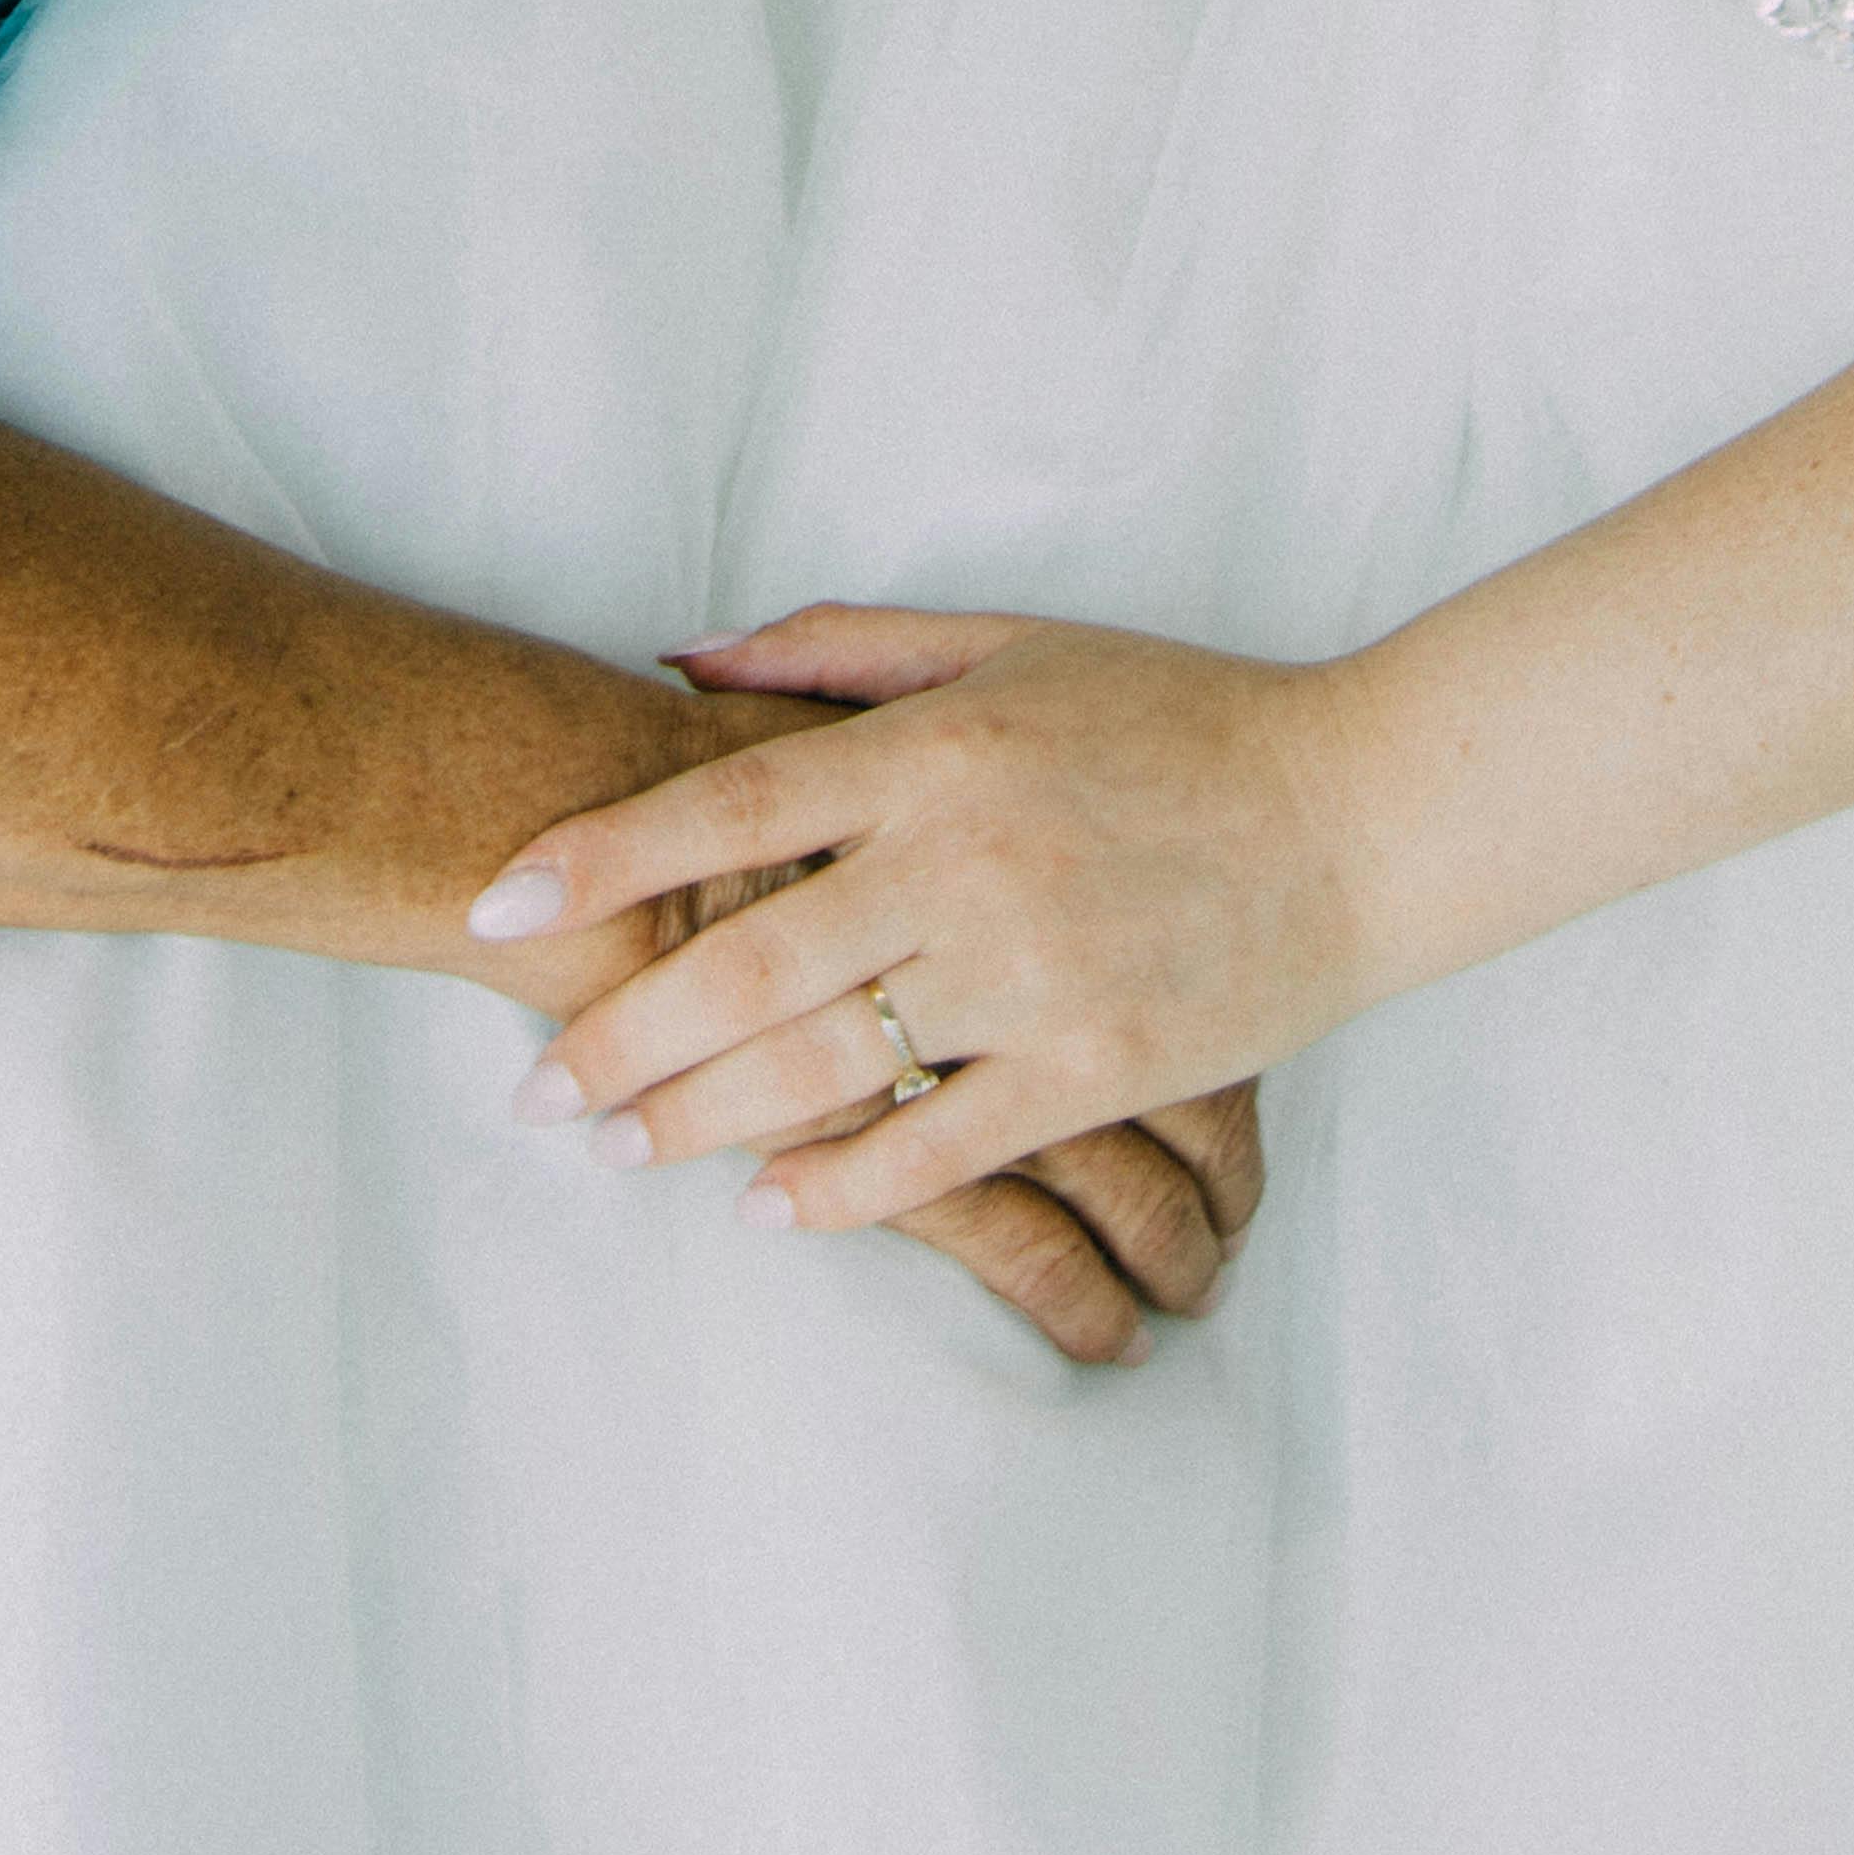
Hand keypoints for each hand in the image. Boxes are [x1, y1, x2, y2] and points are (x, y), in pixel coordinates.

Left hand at [471, 604, 1369, 1243]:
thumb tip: (678, 659)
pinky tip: (770, 1209)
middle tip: (533, 1089)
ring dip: (701, 1117)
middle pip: (750, 958)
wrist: (1359, 811)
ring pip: (827, 1063)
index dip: (602, 856)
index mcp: (937, 749)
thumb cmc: (1174, 716)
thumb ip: (836, 654)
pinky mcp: (1097, 1068)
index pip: (729, 803)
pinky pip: (942, 1147)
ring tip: (617, 1148)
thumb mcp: (1007, 644)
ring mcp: (1033, 973)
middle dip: (623, 1033)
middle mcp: (967, 860)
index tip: (494, 904)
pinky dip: (845, 1187)